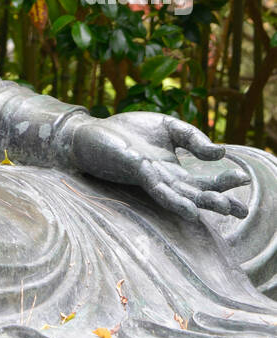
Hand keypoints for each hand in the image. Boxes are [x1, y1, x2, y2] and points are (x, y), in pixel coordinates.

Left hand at [64, 111, 249, 222]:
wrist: (92, 132)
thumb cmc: (128, 131)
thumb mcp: (168, 127)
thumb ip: (194, 138)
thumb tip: (221, 152)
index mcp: (174, 171)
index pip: (205, 181)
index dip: (224, 182)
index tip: (245, 178)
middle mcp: (166, 180)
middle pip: (197, 193)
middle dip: (220, 200)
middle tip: (244, 208)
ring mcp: (152, 179)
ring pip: (182, 195)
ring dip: (203, 202)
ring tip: (224, 208)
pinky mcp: (138, 173)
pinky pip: (159, 189)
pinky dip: (176, 200)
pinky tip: (190, 209)